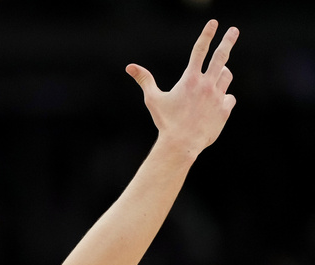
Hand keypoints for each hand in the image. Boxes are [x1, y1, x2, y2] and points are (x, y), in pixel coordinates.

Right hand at [126, 20, 238, 156]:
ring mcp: (218, 96)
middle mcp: (206, 84)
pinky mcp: (225, 109)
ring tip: (213, 81)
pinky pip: (229, 98)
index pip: (199, 51)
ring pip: (226, 76)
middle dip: (228, 40)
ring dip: (221, 74)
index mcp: (190, 80)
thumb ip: (145, 80)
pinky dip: (222, 99)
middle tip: (233, 30)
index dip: (207, 34)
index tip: (214, 22)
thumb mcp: (153, 99)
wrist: (181, 144)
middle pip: (221, 57)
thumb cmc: (165, 122)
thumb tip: (130, 67)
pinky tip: (213, 107)